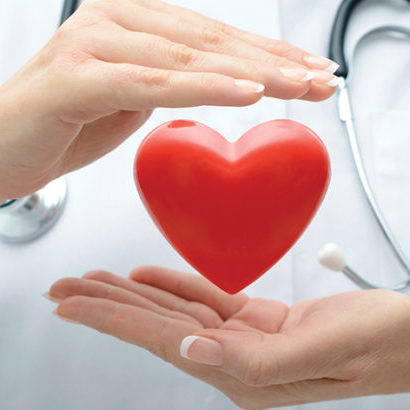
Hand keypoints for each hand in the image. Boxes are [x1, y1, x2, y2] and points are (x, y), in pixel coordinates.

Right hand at [0, 0, 338, 202]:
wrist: (3, 145)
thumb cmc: (66, 124)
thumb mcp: (131, 99)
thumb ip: (169, 82)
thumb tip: (216, 80)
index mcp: (134, 24)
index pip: (215, 38)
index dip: (269, 54)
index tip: (312, 72)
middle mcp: (116, 20)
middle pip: (212, 42)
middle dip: (274, 62)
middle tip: (322, 79)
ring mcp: (94, 43)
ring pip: (189, 59)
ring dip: (252, 72)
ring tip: (301, 86)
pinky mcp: (76, 77)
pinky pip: (152, 84)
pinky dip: (202, 89)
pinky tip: (246, 92)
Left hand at [48, 267, 409, 408]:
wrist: (404, 333)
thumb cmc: (380, 342)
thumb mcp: (326, 351)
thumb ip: (259, 364)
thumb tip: (192, 356)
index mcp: (243, 374)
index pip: (159, 340)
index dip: (112, 318)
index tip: (70, 302)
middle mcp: (233, 359)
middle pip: (155, 326)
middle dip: (106, 304)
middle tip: (63, 288)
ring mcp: (242, 339)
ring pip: (174, 311)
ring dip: (133, 294)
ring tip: (93, 281)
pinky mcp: (255, 320)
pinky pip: (205, 298)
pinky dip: (175, 285)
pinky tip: (148, 277)